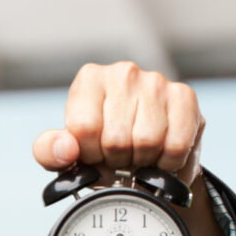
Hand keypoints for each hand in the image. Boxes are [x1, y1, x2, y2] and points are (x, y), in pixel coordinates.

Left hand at [32, 62, 204, 185]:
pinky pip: (176, 145)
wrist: (145, 152)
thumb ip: (50, 151)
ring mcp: (157, 81)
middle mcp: (123, 72)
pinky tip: (160, 156)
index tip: (96, 154)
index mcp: (89, 79)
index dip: (90, 155)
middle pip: (116, 139)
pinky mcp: (185, 97)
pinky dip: (168, 163)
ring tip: (139, 155)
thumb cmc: (102, 147)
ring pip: (147, 142)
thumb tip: (65, 150)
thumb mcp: (67, 153)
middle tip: (120, 157)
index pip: (83, 129)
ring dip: (144, 162)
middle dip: (117, 161)